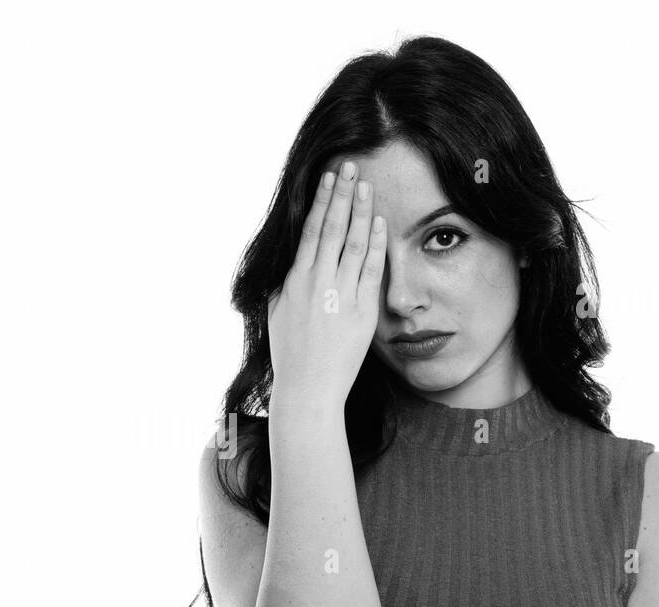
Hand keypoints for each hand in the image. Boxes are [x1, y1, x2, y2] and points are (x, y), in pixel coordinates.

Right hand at [267, 160, 386, 409]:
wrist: (308, 389)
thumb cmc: (291, 354)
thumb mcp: (278, 312)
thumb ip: (287, 283)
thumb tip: (294, 262)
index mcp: (295, 281)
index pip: (312, 231)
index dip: (323, 201)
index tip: (330, 177)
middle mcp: (318, 283)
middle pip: (333, 228)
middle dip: (343, 194)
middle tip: (351, 165)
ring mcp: (341, 296)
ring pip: (353, 243)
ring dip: (361, 210)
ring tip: (367, 185)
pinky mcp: (362, 312)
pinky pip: (370, 270)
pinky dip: (376, 243)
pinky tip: (380, 222)